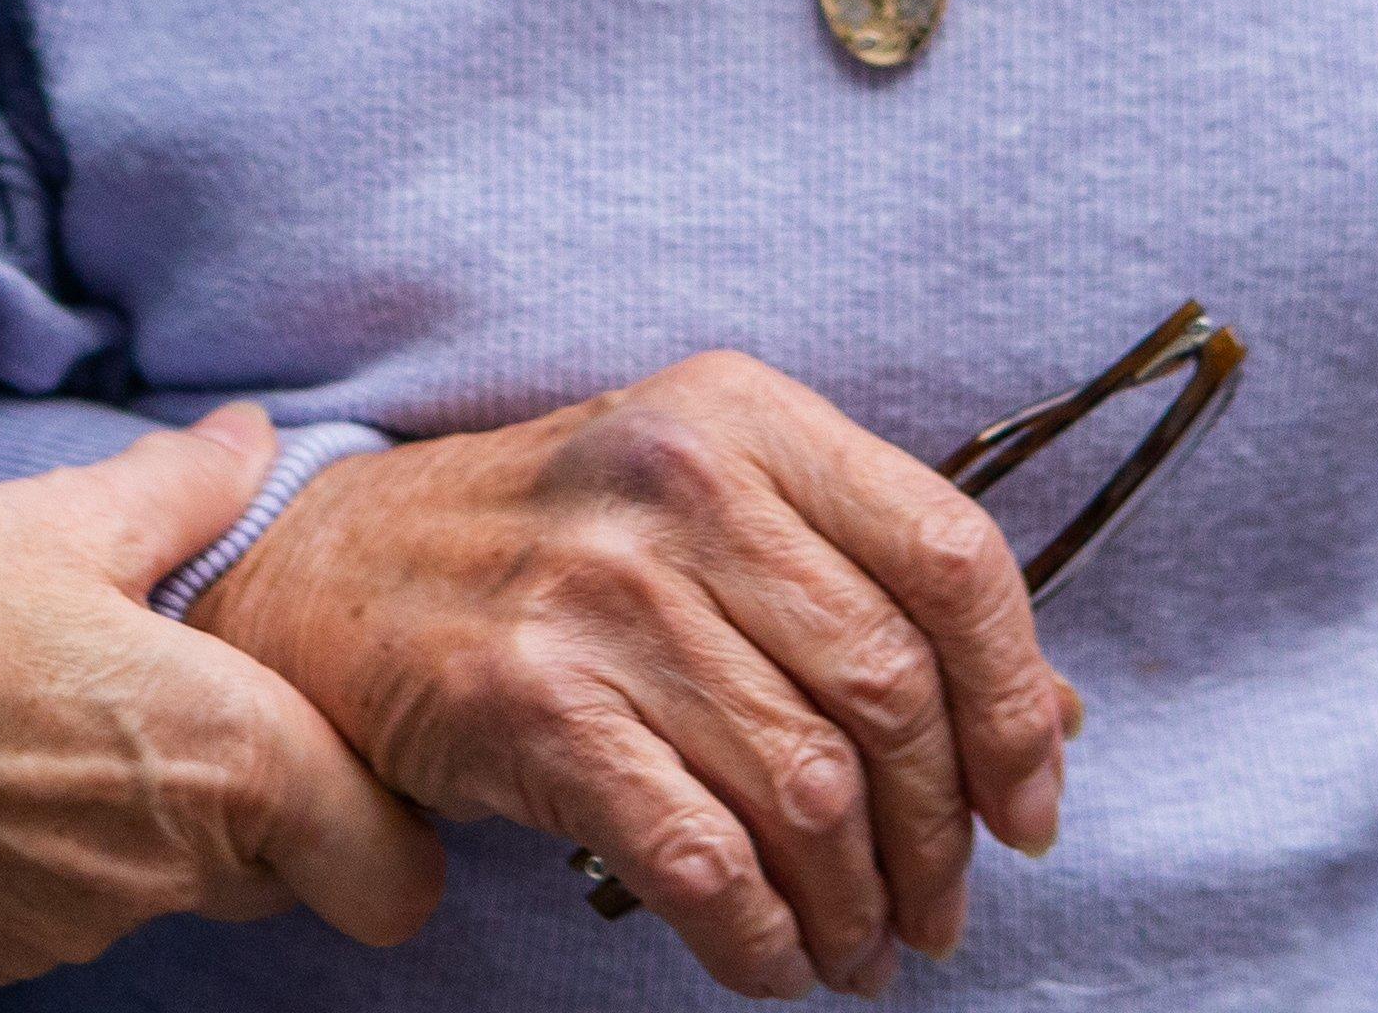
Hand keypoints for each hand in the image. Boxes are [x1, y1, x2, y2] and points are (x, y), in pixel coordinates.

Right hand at [0, 406, 444, 986]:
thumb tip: (250, 440)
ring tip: (62, 713)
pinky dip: (55, 852)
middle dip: (262, 804)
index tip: (339, 752)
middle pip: (284, 875)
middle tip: (185, 697)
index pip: (393, 876)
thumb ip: (177, 489)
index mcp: (228, 755)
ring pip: (172, 888)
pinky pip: (71, 908)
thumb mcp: (54, 518)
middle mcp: (173, 866)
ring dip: (150, 821)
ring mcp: (80, 923)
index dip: (386, 824)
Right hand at [191, 354, 1070, 1000]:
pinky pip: (698, 857)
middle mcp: (680, 485)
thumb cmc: (550, 545)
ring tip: (859, 952)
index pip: (950, 556)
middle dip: (939, 837)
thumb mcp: (711, 508)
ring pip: (805, 789)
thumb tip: (1048, 719)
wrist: (328, 573)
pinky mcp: (527, 703)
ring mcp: (598, 591)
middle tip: (937, 913)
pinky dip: (759, 936)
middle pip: (887, 689)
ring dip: (854, 906)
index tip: (1029, 808)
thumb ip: (869, 587)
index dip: (1014, 702)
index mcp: (747, 418)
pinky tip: (772, 960)